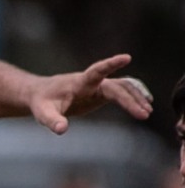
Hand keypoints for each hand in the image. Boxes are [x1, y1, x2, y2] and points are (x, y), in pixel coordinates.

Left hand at [28, 55, 152, 133]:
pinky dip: (133, 97)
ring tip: (147, 113)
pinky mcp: (101, 92)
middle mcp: (92, 82)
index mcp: (79, 82)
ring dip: (136, 98)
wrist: (41, 94)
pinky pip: (121, 92)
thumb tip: (62, 130)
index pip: (97, 71)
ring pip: (123, 88)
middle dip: (131, 99)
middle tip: (144, 114)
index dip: (111, 64)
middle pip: (116, 87)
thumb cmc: (41, 102)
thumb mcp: (43, 113)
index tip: (127, 57)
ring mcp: (99, 86)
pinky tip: (145, 105)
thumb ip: (52, 120)